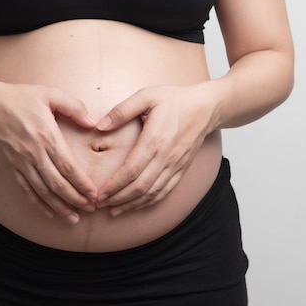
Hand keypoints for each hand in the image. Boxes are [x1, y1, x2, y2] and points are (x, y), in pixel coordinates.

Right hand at [0, 83, 97, 223]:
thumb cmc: (20, 98)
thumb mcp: (49, 93)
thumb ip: (74, 106)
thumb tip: (92, 122)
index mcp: (46, 135)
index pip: (68, 166)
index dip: (82, 184)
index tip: (95, 194)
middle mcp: (34, 153)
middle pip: (57, 184)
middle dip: (76, 199)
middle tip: (91, 208)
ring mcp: (21, 162)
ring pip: (42, 191)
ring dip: (59, 206)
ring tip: (73, 217)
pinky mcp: (11, 166)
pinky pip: (26, 189)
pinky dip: (38, 203)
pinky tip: (49, 212)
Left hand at [95, 84, 216, 215]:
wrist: (206, 107)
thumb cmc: (174, 99)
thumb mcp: (146, 96)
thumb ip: (122, 110)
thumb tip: (100, 125)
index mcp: (155, 139)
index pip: (132, 170)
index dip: (114, 185)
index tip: (99, 193)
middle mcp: (167, 156)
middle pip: (140, 186)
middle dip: (118, 198)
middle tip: (99, 204)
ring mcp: (176, 165)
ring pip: (152, 192)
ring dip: (132, 204)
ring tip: (113, 210)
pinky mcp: (181, 169)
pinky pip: (165, 191)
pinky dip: (149, 202)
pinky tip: (135, 205)